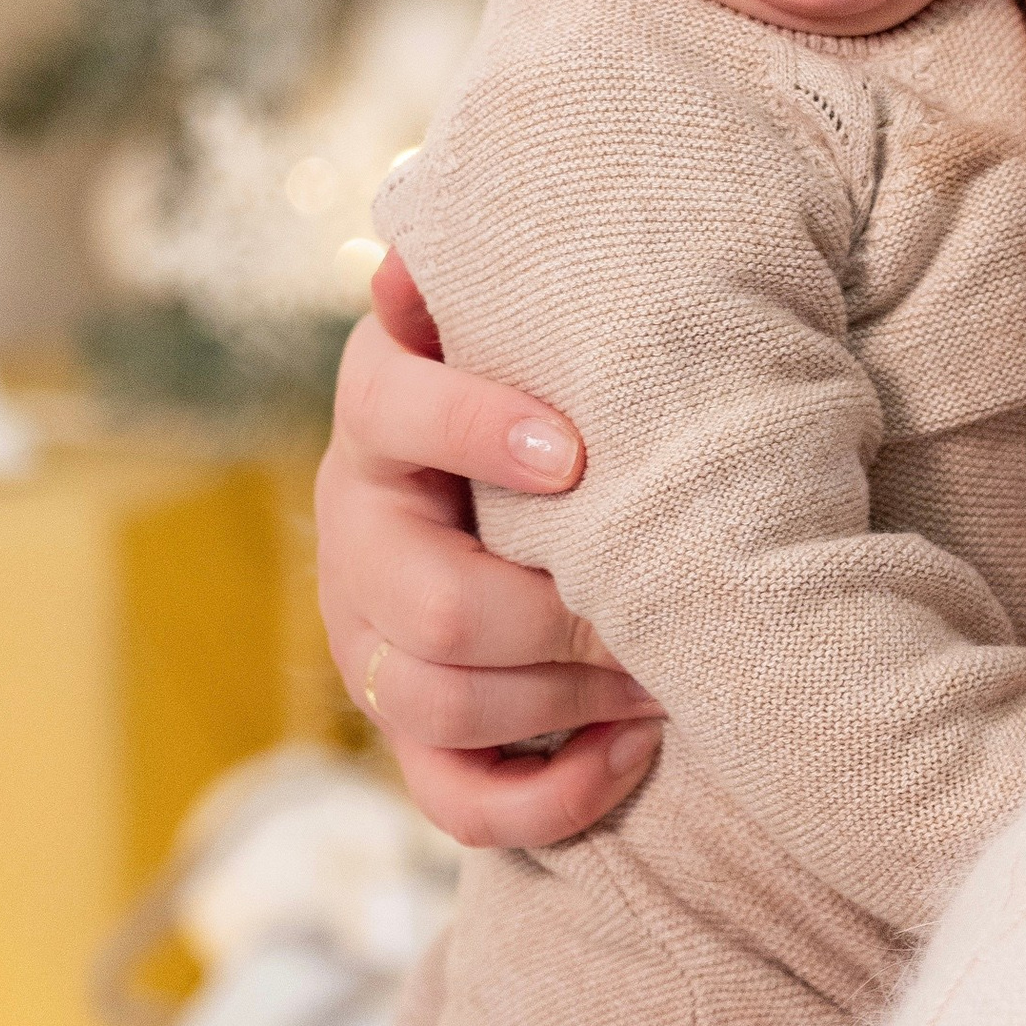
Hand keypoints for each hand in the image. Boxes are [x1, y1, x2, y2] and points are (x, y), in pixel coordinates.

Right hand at [320, 256, 663, 849]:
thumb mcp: (547, 314)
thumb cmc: (579, 382)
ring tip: (668, 672)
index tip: (577, 448)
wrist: (564, 472)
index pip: (387, 405)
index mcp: (384, 410)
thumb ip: (527, 267)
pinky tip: (630, 754)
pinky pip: (454, 797)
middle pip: (423, 602)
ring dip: (568, 699)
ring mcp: (371, 636)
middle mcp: (358, 525)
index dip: (472, 425)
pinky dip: (548, 796)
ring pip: (435, 701)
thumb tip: (453, 228)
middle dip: (553, 618)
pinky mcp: (412, 729)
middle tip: (655, 609)